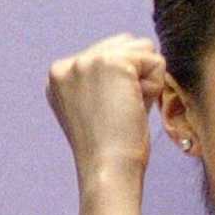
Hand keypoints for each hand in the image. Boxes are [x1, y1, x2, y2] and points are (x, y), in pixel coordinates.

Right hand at [46, 34, 169, 185]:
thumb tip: (143, 54)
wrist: (108, 170)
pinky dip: (155, 85)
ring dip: (146, 79)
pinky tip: (136, 107)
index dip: (123, 83)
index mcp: (58, 77)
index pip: (107, 53)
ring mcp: (86, 61)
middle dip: (135, 76)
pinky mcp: (111, 62)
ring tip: (128, 109)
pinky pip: (155, 60)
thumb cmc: (110, 150)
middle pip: (125, 44)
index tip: (109, 114)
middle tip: (121, 112)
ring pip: (142, 48)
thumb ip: (107, 79)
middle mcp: (66, 65)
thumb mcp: (97, 107)